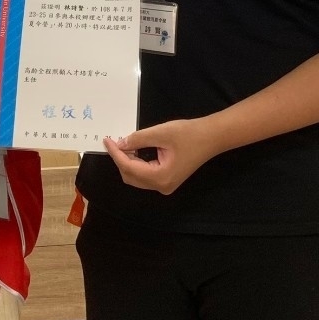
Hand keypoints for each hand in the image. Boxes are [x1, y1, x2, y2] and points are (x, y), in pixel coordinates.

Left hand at [102, 119, 217, 194]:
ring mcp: (165, 185)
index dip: (116, 153)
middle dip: (120, 159)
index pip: (129, 167)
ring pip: (137, 177)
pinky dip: (137, 164)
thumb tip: (120, 143)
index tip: (106, 140)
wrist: (212, 137)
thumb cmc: (189, 134)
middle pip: (131, 177)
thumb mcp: (161, 133)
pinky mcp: (168, 180)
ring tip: (124, 144)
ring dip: (128, 162)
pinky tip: (135, 151)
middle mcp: (161, 186)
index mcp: (160, 177)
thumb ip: (138, 139)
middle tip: (115, 141)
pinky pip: (146, 175)